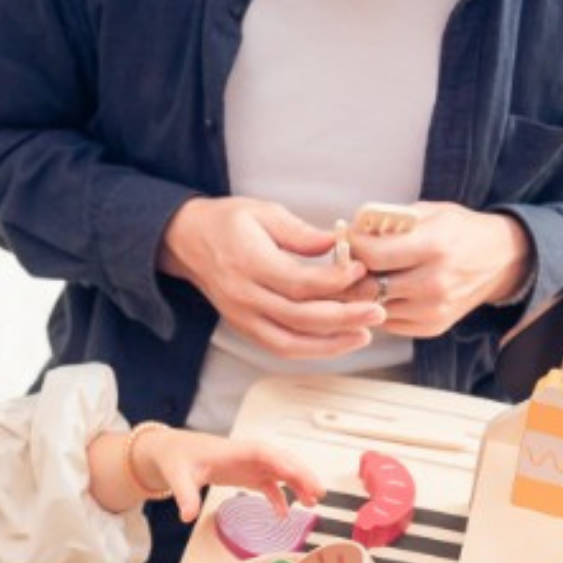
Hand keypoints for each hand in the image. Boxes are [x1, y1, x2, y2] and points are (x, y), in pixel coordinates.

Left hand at [136, 428, 323, 524]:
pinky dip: (279, 498)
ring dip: (298, 485)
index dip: (283, 461)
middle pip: (281, 460)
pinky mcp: (246, 475)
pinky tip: (285, 515)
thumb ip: (185, 495)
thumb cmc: (176, 457)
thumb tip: (187, 516)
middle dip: (301, 474)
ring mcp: (249, 465)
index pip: (264, 452)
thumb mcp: (178, 476)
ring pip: (281, 472)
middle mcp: (246, 455)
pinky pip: (269, 485)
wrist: (171, 452)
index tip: (298, 474)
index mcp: (234, 450)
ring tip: (313, 502)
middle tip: (319, 492)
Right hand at [160, 196, 381, 356]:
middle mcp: (245, 296)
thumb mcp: (264, 212)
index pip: (300, 283)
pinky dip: (310, 349)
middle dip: (344, 317)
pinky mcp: (244, 328)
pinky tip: (336, 342)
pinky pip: (280, 347)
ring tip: (363, 334)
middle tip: (377, 310)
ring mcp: (243, 317)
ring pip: (291, 342)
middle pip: (301, 317)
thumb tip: (336, 243)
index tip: (360, 270)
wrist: (186, 241)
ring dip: (331, 343)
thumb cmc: (227, 223)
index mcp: (250, 263)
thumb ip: (301, 232)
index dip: (335, 281)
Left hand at [343, 204, 532, 336]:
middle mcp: (435, 283)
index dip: (351, 247)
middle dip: (350, 274)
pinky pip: (389, 322)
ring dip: (362, 293)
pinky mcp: (432, 326)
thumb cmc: (459, 230)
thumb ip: (391, 222)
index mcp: (434, 247)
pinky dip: (379, 306)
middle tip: (344, 262)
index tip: (345, 239)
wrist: (500, 260)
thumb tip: (351, 231)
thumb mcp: (429, 213)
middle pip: (369, 287)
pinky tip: (383, 290)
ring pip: (374, 307)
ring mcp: (434, 309)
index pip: (373, 256)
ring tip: (362, 274)